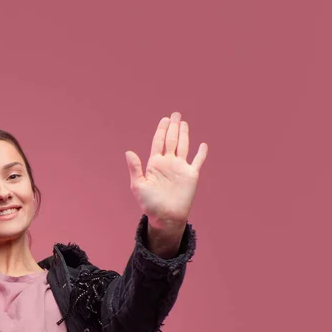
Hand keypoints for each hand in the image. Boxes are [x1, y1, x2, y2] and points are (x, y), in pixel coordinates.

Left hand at [125, 111, 207, 229]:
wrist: (166, 217)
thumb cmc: (150, 204)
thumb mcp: (138, 186)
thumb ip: (135, 168)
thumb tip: (128, 152)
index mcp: (155, 164)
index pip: (158, 142)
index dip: (161, 130)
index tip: (164, 120)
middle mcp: (168, 163)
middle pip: (171, 140)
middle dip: (173, 127)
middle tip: (175, 114)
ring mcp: (180, 168)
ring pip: (183, 146)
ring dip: (184, 134)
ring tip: (183, 122)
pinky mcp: (191, 175)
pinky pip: (198, 161)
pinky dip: (201, 153)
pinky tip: (203, 145)